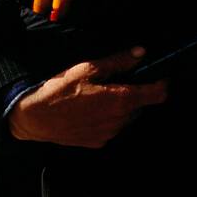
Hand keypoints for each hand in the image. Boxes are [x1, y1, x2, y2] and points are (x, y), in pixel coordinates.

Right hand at [7, 46, 169, 147]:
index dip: (162, 83)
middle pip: (141, 104)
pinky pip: (113, 127)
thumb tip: (140, 54)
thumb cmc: (59, 91)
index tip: (159, 75)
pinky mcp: (98, 142)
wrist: (34, 117)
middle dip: (136, 92)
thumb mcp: (89, 68)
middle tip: (119, 80)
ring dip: (122, 105)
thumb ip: (119, 61)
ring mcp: (109, 133)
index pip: (157, 94)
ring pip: (127, 117)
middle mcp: (118, 121)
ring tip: (100, 94)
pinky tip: (92, 108)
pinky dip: (109, 117)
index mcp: (120, 100)